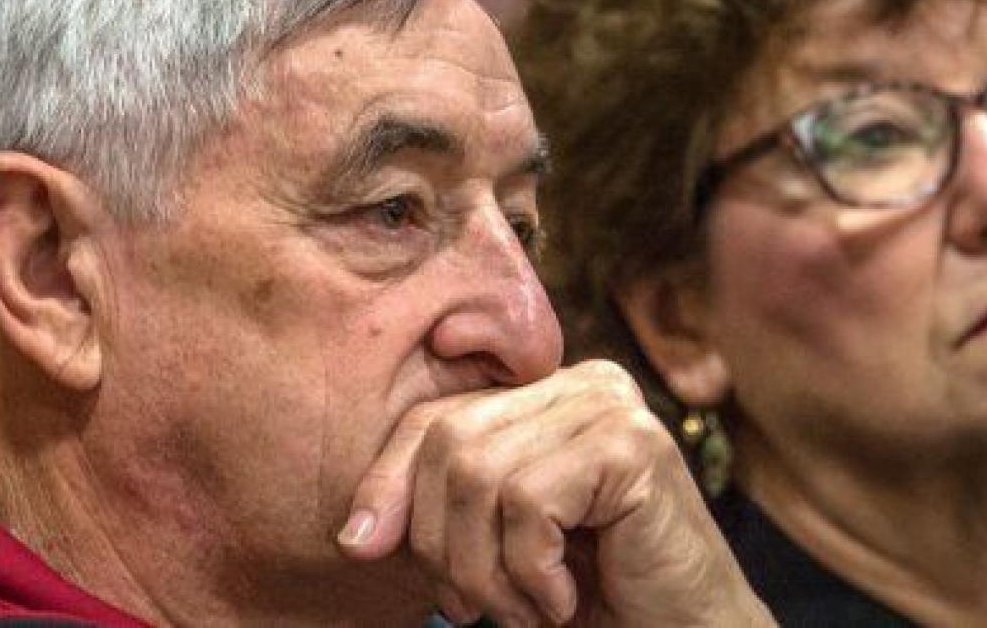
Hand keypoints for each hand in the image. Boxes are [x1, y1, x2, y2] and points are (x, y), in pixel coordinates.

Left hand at [337, 359, 771, 625]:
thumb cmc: (592, 593)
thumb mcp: (499, 543)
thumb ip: (442, 511)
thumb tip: (353, 533)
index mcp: (547, 393)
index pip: (435, 417)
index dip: (387, 481)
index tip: (359, 545)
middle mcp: (582, 382)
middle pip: (450, 443)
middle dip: (441, 542)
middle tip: (473, 606)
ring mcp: (611, 406)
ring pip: (481, 475)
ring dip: (488, 571)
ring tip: (525, 609)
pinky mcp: (633, 445)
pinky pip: (529, 503)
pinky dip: (531, 573)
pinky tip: (565, 600)